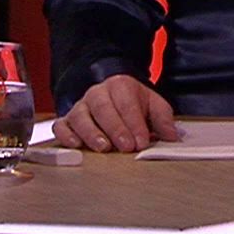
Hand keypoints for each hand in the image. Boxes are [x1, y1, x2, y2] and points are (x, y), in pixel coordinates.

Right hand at [52, 74, 178, 152]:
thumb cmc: (133, 104)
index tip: (142, 141)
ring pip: (81, 116)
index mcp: (120, 86)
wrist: (112, 95)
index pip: (127, 103)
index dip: (135, 123)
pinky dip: (66, 135)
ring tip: (103, 148)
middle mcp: (97, 93)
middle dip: (115, 128)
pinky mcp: (67, 120)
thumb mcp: (153, 105)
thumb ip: (163, 119)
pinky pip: (61, 125)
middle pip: (103, 108)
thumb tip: (172, 136)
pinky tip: (76, 145)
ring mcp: (80, 106)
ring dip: (92, 133)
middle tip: (126, 147)